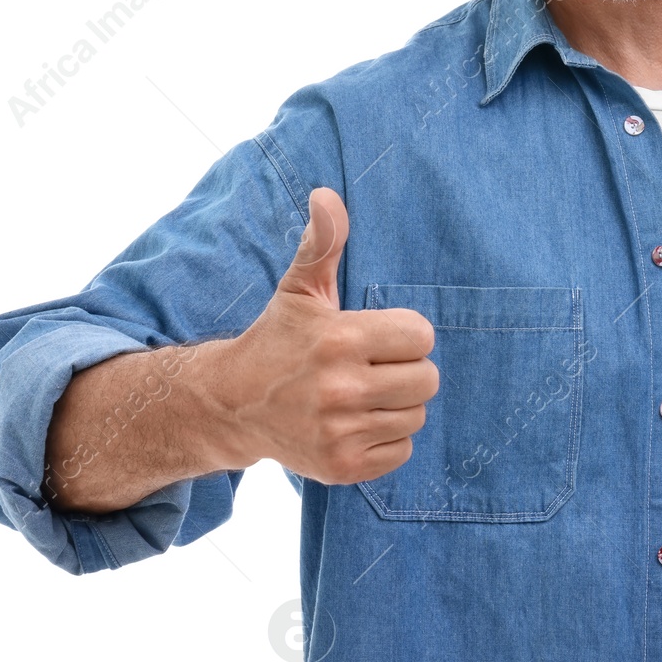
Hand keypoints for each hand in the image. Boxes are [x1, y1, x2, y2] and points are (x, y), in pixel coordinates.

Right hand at [206, 187, 438, 485]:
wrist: (235, 405)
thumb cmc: (279, 339)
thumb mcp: (300, 289)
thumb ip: (322, 242)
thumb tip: (326, 194)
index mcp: (339, 339)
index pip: (420, 336)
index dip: (404, 333)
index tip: (376, 336)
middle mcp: (340, 390)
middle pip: (427, 379)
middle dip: (406, 369)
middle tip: (373, 367)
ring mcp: (340, 433)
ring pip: (416, 415)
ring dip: (398, 404)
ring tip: (364, 394)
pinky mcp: (341, 467)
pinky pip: (402, 451)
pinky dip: (388, 439)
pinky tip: (358, 422)